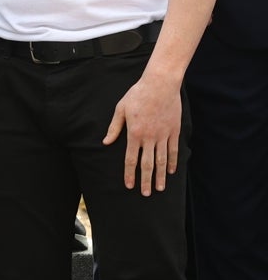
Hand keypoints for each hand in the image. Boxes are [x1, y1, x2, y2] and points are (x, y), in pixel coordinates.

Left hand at [103, 74, 182, 195]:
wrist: (160, 84)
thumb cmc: (137, 94)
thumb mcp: (120, 109)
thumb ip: (114, 127)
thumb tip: (106, 142)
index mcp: (134, 133)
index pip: (131, 159)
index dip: (129, 173)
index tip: (129, 185)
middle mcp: (149, 137)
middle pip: (147, 164)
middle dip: (145, 180)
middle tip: (145, 194)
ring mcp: (163, 135)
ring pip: (162, 160)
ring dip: (159, 176)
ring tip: (158, 189)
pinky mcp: (174, 131)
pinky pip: (173, 150)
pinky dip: (172, 162)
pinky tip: (170, 172)